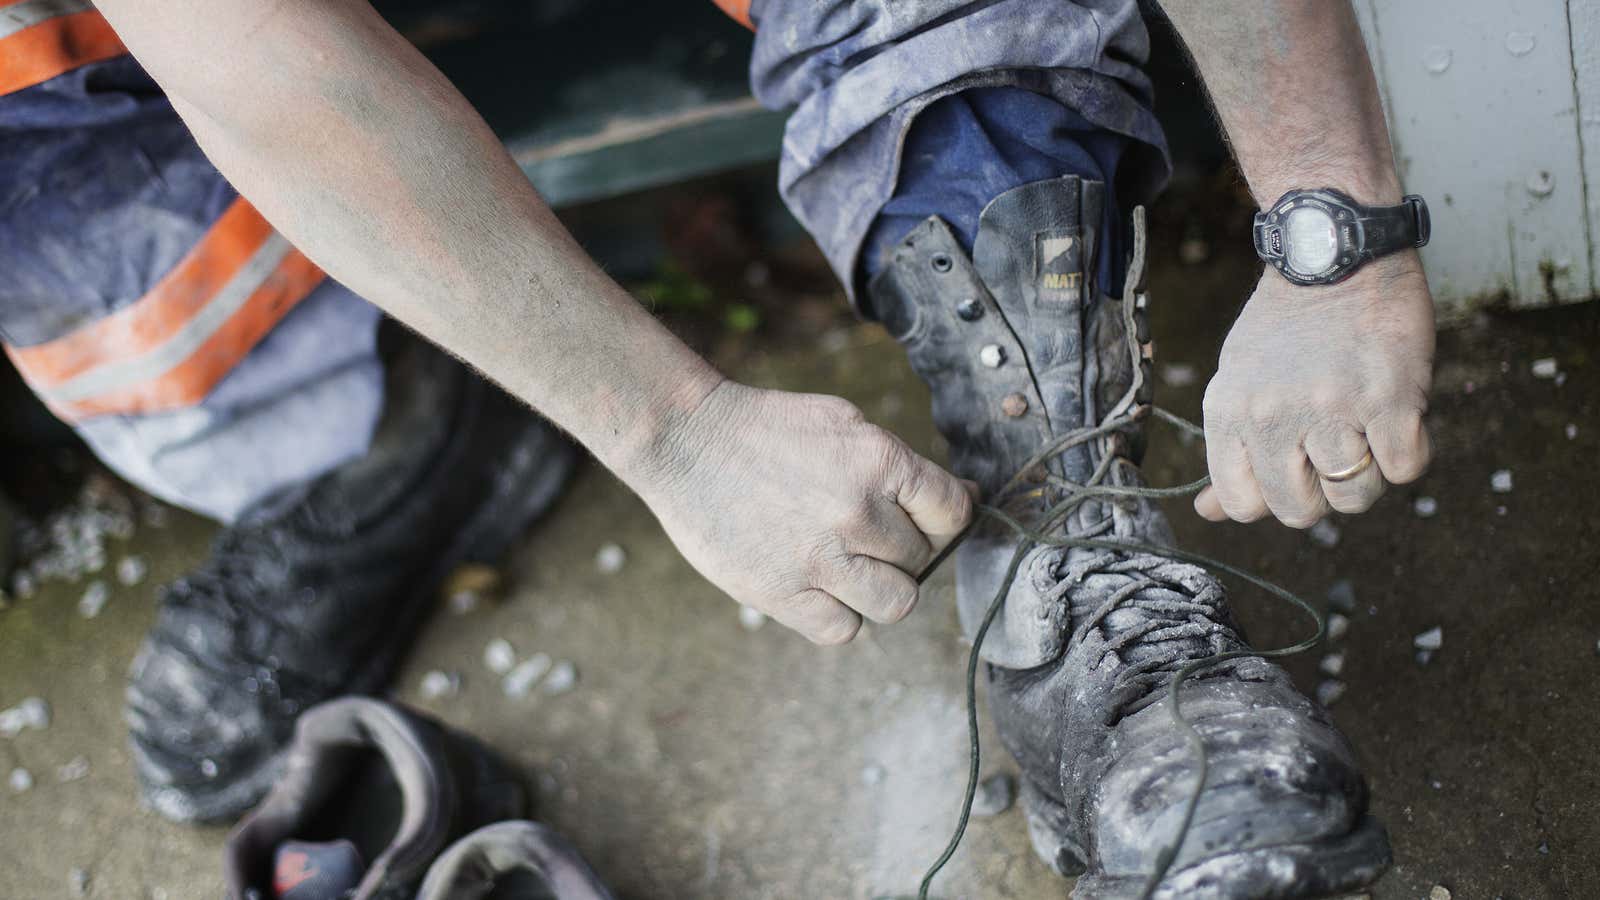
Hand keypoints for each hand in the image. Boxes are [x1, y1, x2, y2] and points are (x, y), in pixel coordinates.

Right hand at [633, 381, 975, 643]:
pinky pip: (845, 630)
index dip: (945, 518)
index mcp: (879, 461)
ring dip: (881, 586)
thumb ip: (903, 465)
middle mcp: (856, 512)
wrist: (686, 442)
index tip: (924, 518)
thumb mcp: (845, 423)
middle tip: (865, 533)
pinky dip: (841, 614)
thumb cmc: (767, 430)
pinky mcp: (782, 594)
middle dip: (902, 548)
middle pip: (921, 558)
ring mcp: (819, 559)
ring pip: (896, 603)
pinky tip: (822, 587)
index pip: (953, 511)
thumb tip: (966, 497)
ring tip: (850, 565)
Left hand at [1195, 253, 1434, 527]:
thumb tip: (1208, 512)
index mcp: (1229, 413)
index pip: (1244, 505)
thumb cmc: (1286, 325)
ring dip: (1368, 474)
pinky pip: (1405, 470)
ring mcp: (1332, 409)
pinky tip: (1395, 417)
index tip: (1291, 468)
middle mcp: (1273, 416)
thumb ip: (1229, 451)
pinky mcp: (1390, 398)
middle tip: (1333, 449)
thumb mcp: (1238, 382)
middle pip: (1299, 511)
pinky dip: (1408, 452)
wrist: (1336, 254)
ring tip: (1364, 429)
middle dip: (1321, 493)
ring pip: (1354, 497)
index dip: (1273, 496)